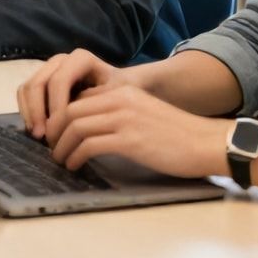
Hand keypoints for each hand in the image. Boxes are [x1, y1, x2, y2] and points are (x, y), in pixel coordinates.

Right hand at [15, 48, 134, 140]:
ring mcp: (48, 69)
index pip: (60, 81)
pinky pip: (24, 93)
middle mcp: (61, 60)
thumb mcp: (119, 95)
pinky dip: (26, 112)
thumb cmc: (121, 93)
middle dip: (37, 111)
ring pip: (28, 87)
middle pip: (39, 82)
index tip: (58, 130)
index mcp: (80, 59)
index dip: (55, 106)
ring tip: (38, 136)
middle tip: (42, 136)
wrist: (118, 89)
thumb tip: (77, 120)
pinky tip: (34, 130)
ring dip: (29, 113)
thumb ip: (99, 102)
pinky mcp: (41, 80)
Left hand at [45, 83, 229, 180]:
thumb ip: (118, 112)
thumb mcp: (143, 112)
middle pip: (70, 111)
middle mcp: (120, 99)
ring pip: (75, 127)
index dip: (61, 117)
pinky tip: (75, 166)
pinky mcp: (129, 140)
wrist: (206, 142)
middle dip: (55, 131)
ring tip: (60, 160)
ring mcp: (124, 118)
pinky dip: (75, 157)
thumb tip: (90, 127)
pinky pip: (89, 145)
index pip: (78, 98)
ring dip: (61, 146)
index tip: (56, 134)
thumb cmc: (177, 134)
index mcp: (123, 91)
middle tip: (51, 148)